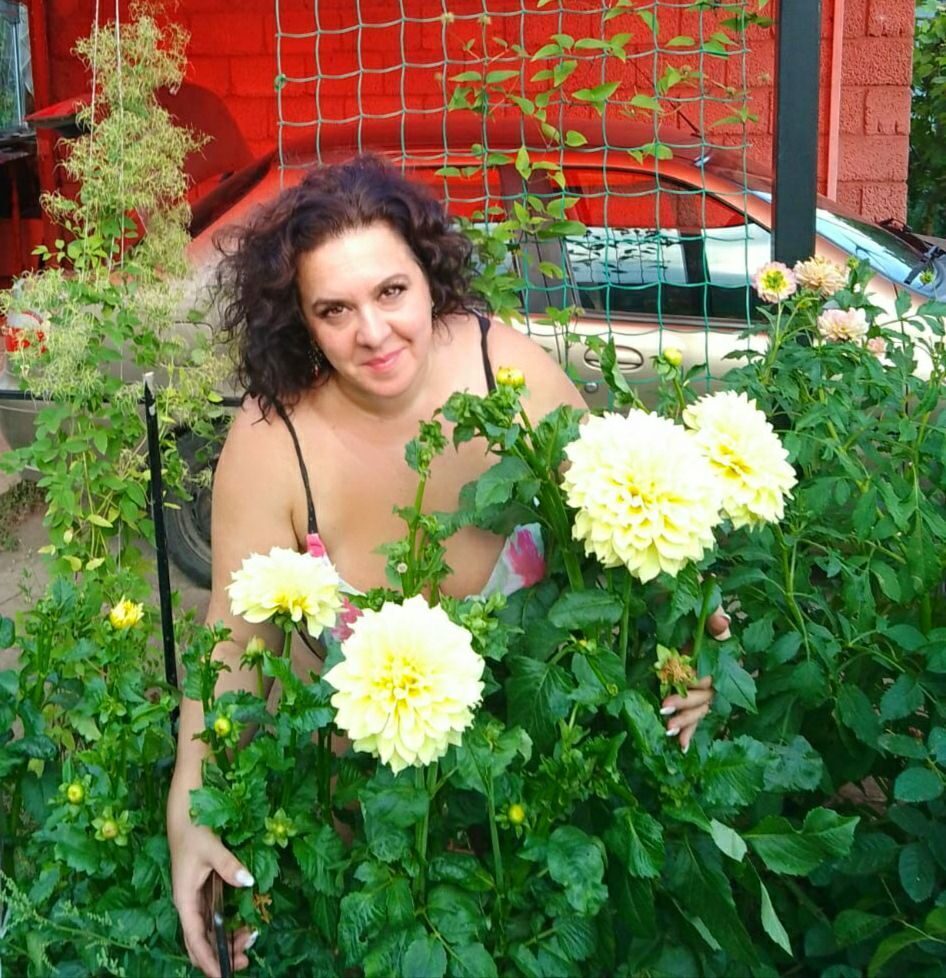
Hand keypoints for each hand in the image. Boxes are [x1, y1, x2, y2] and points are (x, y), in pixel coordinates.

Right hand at [170, 818, 257, 975]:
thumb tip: (248, 880)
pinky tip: (242, 927)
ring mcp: (196, 899)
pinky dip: (226, 927)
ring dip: (225, 942)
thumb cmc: (194, 830)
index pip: (195, 938)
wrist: (184, 814)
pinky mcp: (203, 892)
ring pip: (207, 932)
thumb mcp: (211, 846)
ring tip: (248, 941)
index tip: (222, 974)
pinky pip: (213, 919)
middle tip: (245, 959)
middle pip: (200, 941)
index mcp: (185, 899)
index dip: (208, 959)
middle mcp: (189, 904)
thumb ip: (229, 864)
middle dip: (219, 955)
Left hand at [660, 607, 729, 751]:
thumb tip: (722, 623)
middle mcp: (714, 672)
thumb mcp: (700, 603)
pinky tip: (680, 746)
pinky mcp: (692, 691)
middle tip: (664, 709)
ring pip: (701, 708)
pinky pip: (696, 715)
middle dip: (686, 704)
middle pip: (705, 695)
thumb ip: (712, 613)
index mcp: (716, 654)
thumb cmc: (690, 601)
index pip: (709, 673)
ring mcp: (704, 684)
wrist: (679, 600)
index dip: (696, 681)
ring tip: (668, 731)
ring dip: (686, 722)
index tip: (678, 682)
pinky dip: (689, 730)